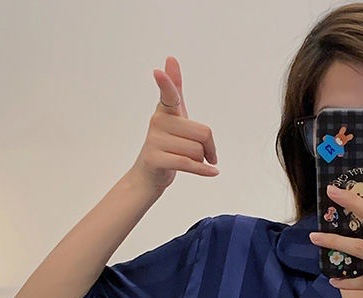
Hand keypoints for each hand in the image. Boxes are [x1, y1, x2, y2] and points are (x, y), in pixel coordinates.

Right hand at [130, 57, 218, 190]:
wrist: (149, 174)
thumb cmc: (167, 143)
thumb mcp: (174, 116)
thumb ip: (175, 90)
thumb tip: (171, 58)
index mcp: (165, 110)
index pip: (169, 94)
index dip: (166, 84)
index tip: (158, 72)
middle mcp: (158, 122)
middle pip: (203, 133)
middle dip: (209, 148)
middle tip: (204, 154)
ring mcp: (155, 140)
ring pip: (198, 151)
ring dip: (201, 161)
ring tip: (189, 161)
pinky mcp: (156, 159)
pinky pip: (189, 163)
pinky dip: (204, 170)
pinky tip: (213, 172)